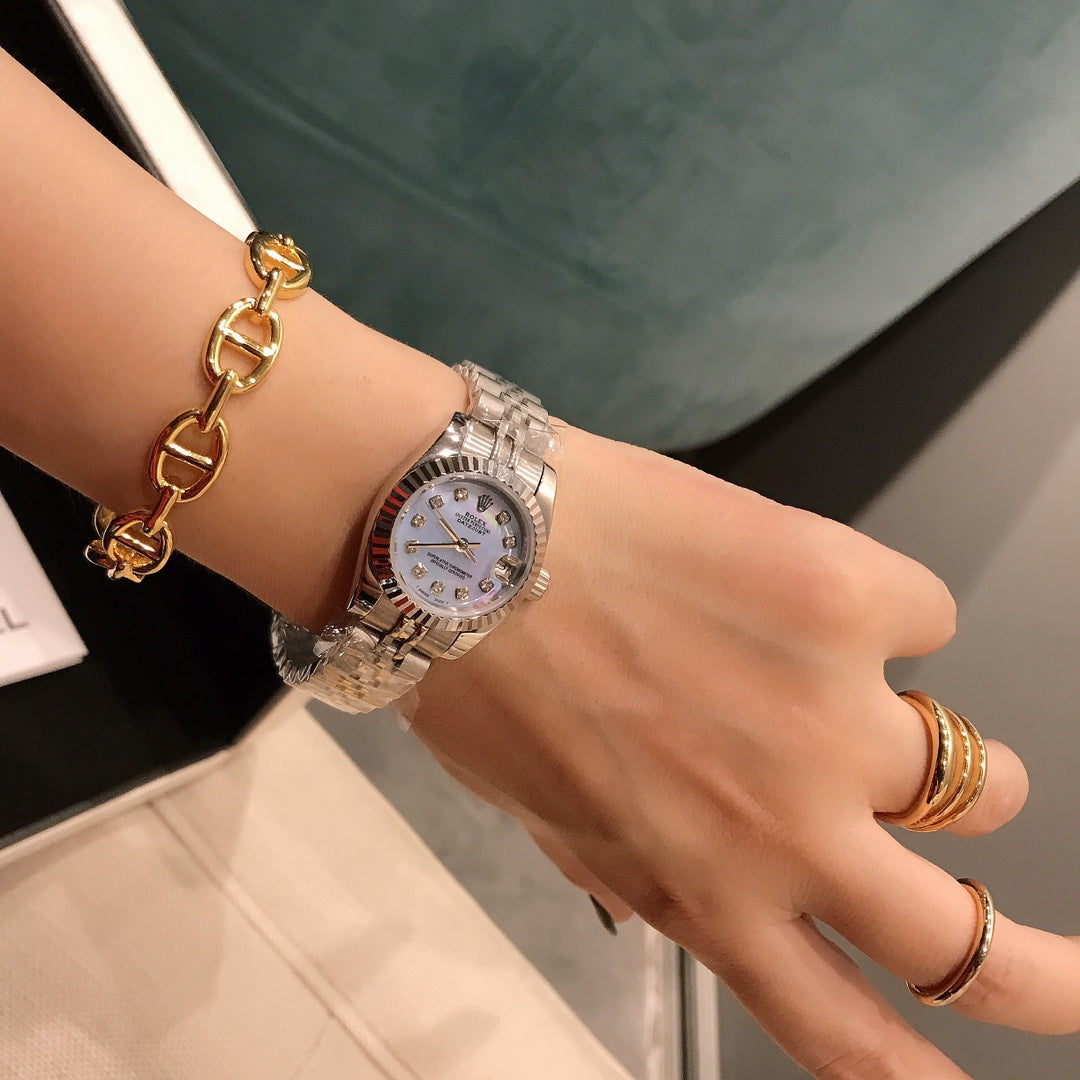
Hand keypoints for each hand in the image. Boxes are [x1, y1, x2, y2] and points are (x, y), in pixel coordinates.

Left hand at [410, 425, 1075, 1078]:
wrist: (471, 543)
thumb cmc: (487, 676)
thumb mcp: (560, 815)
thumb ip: (656, 868)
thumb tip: (725, 878)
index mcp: (702, 893)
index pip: (841, 1033)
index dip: (917, 1074)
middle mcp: (789, 829)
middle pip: (971, 950)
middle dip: (1042, 981)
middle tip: (1070, 983)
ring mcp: (836, 715)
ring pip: (983, 779)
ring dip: (956, 766)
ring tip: (891, 719)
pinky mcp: (850, 597)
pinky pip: (930, 615)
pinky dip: (888, 614)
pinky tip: (807, 594)